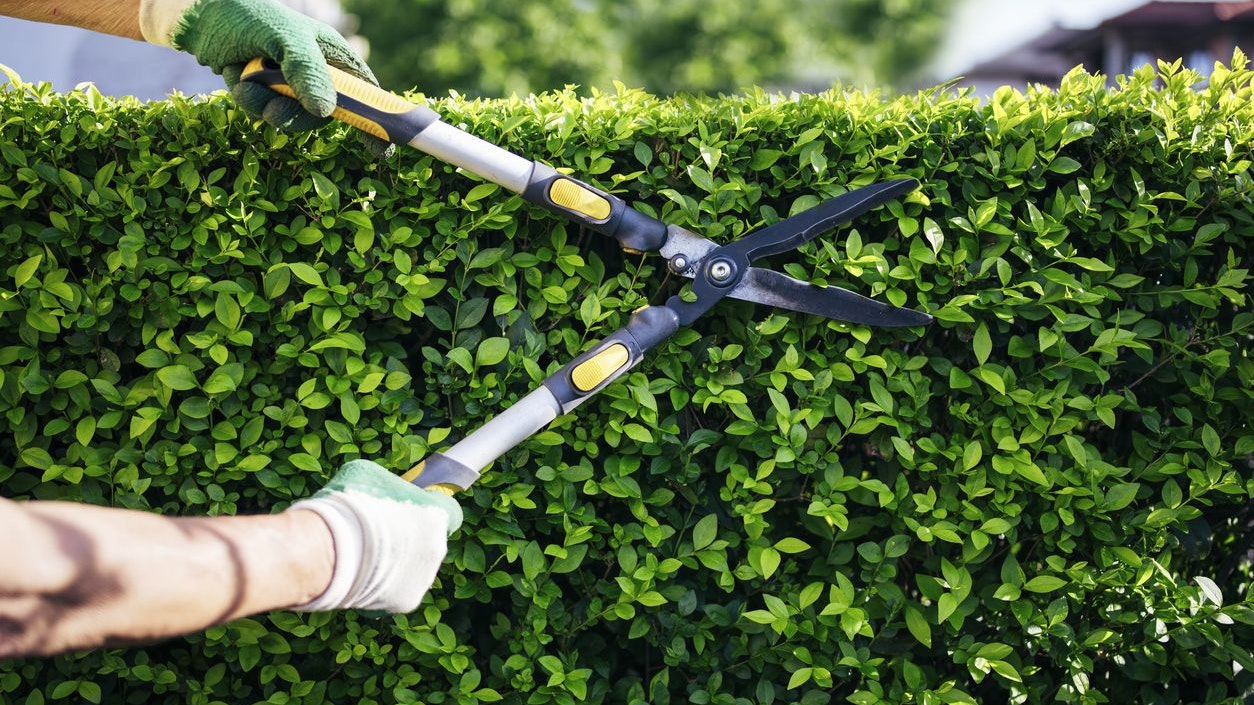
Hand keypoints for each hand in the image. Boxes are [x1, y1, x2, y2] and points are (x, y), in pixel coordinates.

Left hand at [141, 0, 393, 156]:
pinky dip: (251, 103)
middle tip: (274, 113)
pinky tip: (237, 81)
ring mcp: (291, 85)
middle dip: (298, 116)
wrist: (199, 17)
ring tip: (245, 85)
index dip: (376, 120)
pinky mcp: (267, 93)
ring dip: (267, 108)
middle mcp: (316, 72)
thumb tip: (327, 112)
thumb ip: (307, 71)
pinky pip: (268, 113)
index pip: (365, 92)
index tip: (379, 150)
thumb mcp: (283, 37)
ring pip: (293, 117)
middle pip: (325, 114)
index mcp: (332, 53)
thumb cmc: (247, 16)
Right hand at [288, 460, 461, 612]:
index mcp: (437, 518)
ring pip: (413, 570)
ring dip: (396, 566)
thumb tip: (383, 492)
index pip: (443, 514)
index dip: (423, 514)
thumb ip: (386, 487)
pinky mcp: (408, 602)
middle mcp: (438, 549)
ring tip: (366, 561)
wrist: (333, 551)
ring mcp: (425, 578)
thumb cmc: (351, 508)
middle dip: (407, 541)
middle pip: (427, 544)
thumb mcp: (368, 478)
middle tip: (379, 538)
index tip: (407, 514)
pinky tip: (363, 579)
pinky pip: (397, 593)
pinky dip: (383, 589)